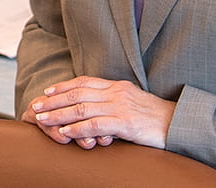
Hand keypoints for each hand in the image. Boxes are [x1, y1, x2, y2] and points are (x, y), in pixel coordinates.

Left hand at [26, 76, 175, 148]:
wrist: (179, 124)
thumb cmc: (155, 118)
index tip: (47, 91)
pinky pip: (95, 124)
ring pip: (82, 108)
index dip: (63, 86)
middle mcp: (116, 93)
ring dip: (59, 114)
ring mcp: (120, 106)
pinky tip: (64, 133)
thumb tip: (94, 109)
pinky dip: (77, 128)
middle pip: (78, 93)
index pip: (84, 82)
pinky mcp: (125, 123)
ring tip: (43, 120)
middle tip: (36, 107)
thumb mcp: (132, 104)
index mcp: (117, 86)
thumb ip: (114, 103)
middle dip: (54, 100)